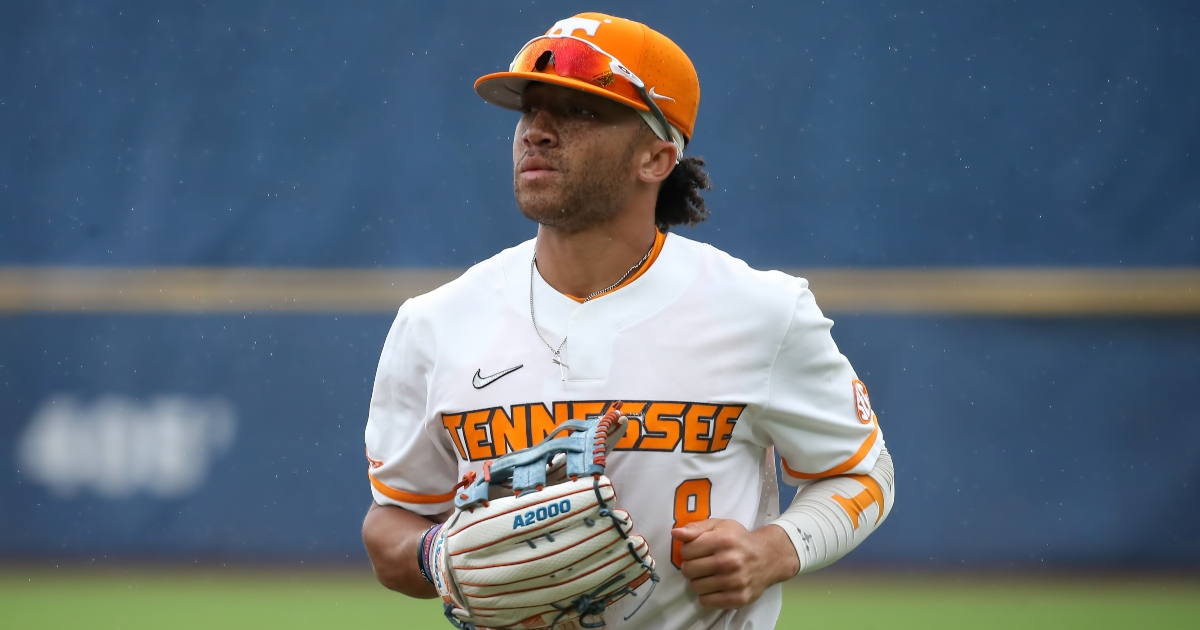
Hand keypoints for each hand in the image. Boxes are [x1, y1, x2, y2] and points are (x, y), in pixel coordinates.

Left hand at [670, 519, 799, 608]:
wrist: (768, 557)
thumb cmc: (738, 539)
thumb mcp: (719, 526)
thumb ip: (695, 528)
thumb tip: (675, 533)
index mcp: (723, 540)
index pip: (686, 550)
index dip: (687, 550)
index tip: (696, 550)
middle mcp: (729, 561)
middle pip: (688, 570)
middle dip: (691, 566)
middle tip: (701, 564)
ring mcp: (735, 582)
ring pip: (695, 587)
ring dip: (698, 581)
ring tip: (708, 575)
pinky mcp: (739, 598)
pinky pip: (707, 601)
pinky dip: (706, 596)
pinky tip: (715, 587)